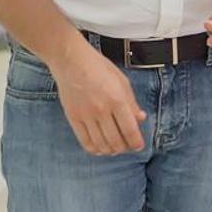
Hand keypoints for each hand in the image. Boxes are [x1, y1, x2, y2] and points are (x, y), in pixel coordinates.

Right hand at [49, 37, 145, 154]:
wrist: (71, 60)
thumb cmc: (98, 67)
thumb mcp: (122, 81)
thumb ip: (132, 103)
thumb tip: (140, 119)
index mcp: (117, 99)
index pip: (130, 130)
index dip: (136, 142)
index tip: (139, 146)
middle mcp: (101, 109)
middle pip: (116, 141)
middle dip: (125, 148)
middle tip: (127, 146)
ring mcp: (86, 115)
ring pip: (101, 144)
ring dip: (111, 150)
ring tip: (115, 147)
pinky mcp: (73, 118)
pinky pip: (85, 141)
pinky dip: (95, 149)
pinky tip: (100, 147)